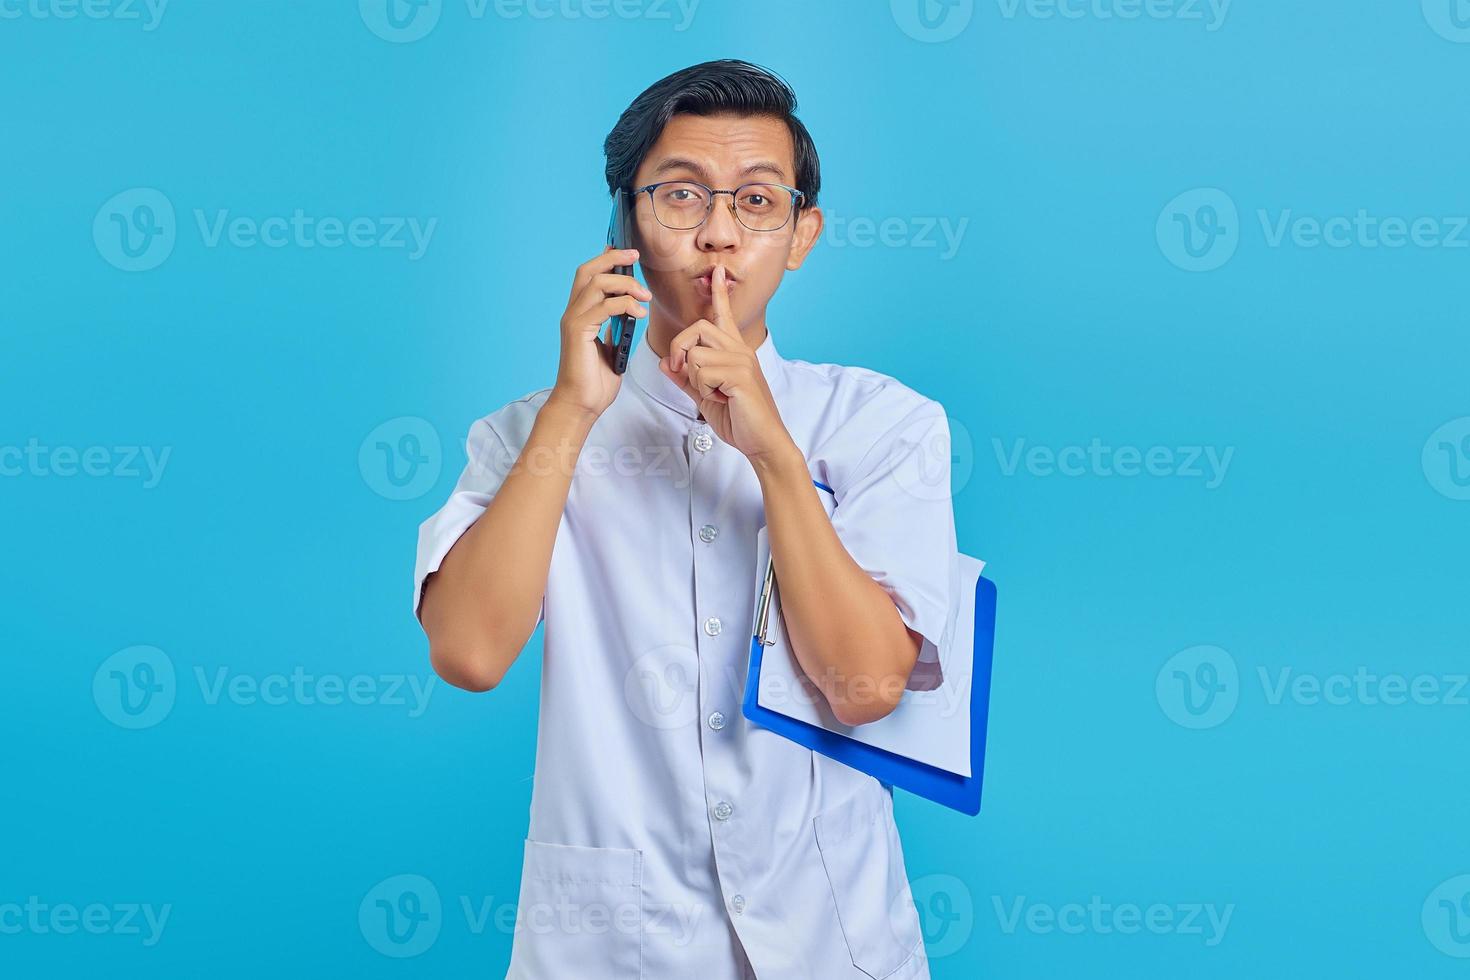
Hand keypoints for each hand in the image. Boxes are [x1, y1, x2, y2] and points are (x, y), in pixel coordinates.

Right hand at [549, 246, 650, 418]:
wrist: (582, 405)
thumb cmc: (595, 382)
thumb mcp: (612, 348)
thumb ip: (616, 328)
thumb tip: (630, 314)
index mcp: (580, 314)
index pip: (589, 276)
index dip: (606, 259)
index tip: (627, 252)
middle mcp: (573, 313)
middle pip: (588, 270)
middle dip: (613, 258)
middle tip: (635, 256)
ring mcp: (573, 320)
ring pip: (597, 283)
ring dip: (626, 284)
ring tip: (645, 295)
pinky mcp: (578, 331)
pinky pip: (604, 306)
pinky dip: (625, 304)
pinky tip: (640, 313)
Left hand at [658, 264, 794, 462]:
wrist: (762, 441)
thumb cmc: (738, 419)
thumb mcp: (705, 396)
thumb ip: (685, 378)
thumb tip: (665, 362)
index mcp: (733, 351)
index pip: (723, 315)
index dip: (718, 293)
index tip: (716, 271)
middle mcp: (739, 349)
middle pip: (697, 328)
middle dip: (680, 350)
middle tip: (684, 373)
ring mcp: (741, 360)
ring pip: (695, 354)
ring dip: (695, 379)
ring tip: (715, 393)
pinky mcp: (740, 374)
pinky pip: (702, 372)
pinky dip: (704, 390)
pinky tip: (722, 399)